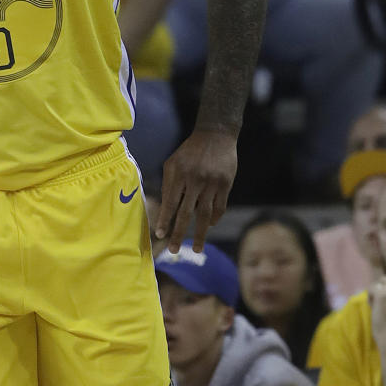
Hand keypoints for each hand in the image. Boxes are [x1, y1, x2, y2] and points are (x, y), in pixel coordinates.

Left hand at [156, 128, 236, 251]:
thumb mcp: (173, 163)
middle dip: (178, 234)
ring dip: (199, 234)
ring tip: (195, 249)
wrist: (216, 135)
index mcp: (179, 174)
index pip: (170, 202)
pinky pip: (219, 208)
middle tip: (172, 250)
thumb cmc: (189, 151)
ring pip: (204, 215)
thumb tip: (166, 210)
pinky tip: (209, 226)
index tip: (159, 234)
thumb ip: (168, 185)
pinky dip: (213, 219)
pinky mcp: (225, 184)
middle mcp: (195, 180)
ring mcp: (211, 183)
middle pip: (186, 213)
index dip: (164, 219)